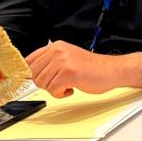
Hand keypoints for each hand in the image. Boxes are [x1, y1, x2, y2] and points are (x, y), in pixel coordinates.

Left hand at [26, 42, 141, 97]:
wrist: (113, 70)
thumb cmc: (93, 68)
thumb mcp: (68, 58)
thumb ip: (50, 62)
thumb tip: (30, 74)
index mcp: (56, 46)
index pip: (29, 61)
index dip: (32, 74)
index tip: (39, 79)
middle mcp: (58, 51)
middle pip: (33, 74)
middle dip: (44, 83)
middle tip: (59, 83)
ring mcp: (63, 61)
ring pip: (42, 83)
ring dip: (54, 89)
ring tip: (68, 84)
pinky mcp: (69, 73)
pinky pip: (53, 90)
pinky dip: (61, 94)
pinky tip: (72, 88)